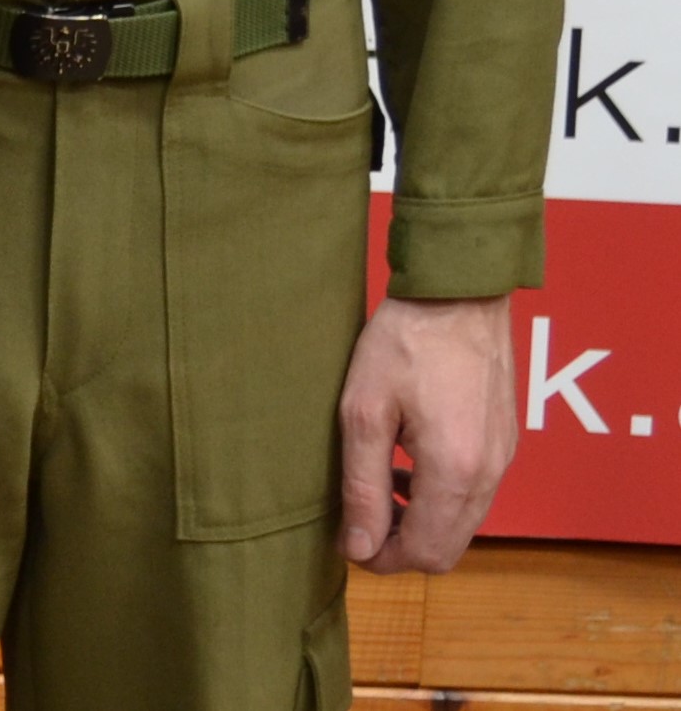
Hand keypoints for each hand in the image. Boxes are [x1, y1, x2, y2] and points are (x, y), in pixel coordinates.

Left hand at [340, 294, 517, 571]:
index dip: (383, 558)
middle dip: (401, 544)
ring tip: (377, 487)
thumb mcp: (364, 411)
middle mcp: (489, 475)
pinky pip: (474, 494)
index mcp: (456, 472)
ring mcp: (503, 460)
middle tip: (357, 518)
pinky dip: (440, 496)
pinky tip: (406, 465)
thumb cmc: (405, 342)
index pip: (427, 554)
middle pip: (449, 547)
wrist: (459, 293)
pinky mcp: (504, 444)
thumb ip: (363, 485)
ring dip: (419, 520)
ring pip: (462, 523)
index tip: (347, 538)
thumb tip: (357, 547)